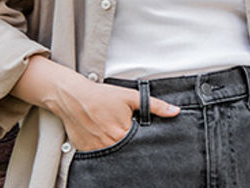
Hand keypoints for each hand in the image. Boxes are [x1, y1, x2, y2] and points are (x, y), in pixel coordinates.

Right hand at [52, 75, 177, 151]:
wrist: (73, 97)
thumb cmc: (102, 96)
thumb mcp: (132, 97)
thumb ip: (155, 106)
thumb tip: (175, 112)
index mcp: (122, 134)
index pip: (139, 144)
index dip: (143, 140)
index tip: (142, 134)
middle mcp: (108, 145)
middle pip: (126, 150)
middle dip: (130, 144)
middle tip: (126, 130)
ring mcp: (94, 149)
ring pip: (112, 153)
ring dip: (116, 146)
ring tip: (113, 131)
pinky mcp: (83, 150)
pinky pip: (97, 154)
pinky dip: (102, 147)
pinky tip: (102, 135)